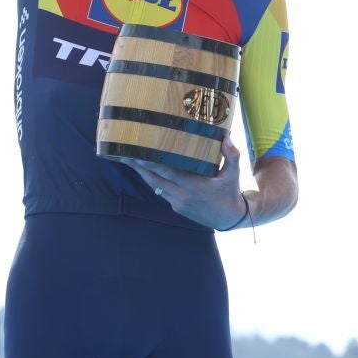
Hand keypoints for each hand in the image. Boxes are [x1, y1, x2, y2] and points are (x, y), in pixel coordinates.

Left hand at [131, 138, 246, 230]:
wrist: (228, 219)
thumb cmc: (230, 192)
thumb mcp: (234, 174)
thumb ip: (231, 156)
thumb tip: (227, 138)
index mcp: (194, 185)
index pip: (168, 173)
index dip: (151, 164)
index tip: (138, 154)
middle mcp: (182, 195)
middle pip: (154, 180)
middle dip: (138, 168)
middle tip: (124, 154)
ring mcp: (178, 202)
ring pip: (155, 187)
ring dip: (142, 174)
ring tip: (130, 161)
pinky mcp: (177, 207)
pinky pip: (162, 192)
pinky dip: (154, 182)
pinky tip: (147, 172)